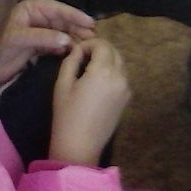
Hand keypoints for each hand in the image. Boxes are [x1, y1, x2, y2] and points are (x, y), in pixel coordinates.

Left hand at [0, 0, 95, 101]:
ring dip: (73, 37)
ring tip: (86, 43)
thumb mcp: (19, 39)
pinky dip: (65, 47)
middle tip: (92, 35)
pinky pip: (57, 44)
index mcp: (30, 9)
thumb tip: (67, 40)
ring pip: (61, 32)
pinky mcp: (39, 46)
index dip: (74, 14)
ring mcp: (38, 32)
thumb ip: (43, 38)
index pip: (56, 8)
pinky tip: (73, 51)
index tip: (89, 21)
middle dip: (76, 26)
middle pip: (61, 20)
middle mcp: (36, 18)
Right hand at [50, 39, 129, 165]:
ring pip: (120, 63)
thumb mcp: (62, 84)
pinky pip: (122, 77)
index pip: (102, 45)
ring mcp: (126, 88)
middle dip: (99, 50)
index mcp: (103, 71)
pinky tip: (98, 82)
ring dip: (107, 60)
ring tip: (89, 69)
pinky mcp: (127, 99)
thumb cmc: (67, 115)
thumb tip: (78, 50)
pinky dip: (113, 72)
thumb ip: (71, 61)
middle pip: (114, 52)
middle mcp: (120, 76)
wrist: (80, 146)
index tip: (77, 52)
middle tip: (83, 58)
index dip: (89, 44)